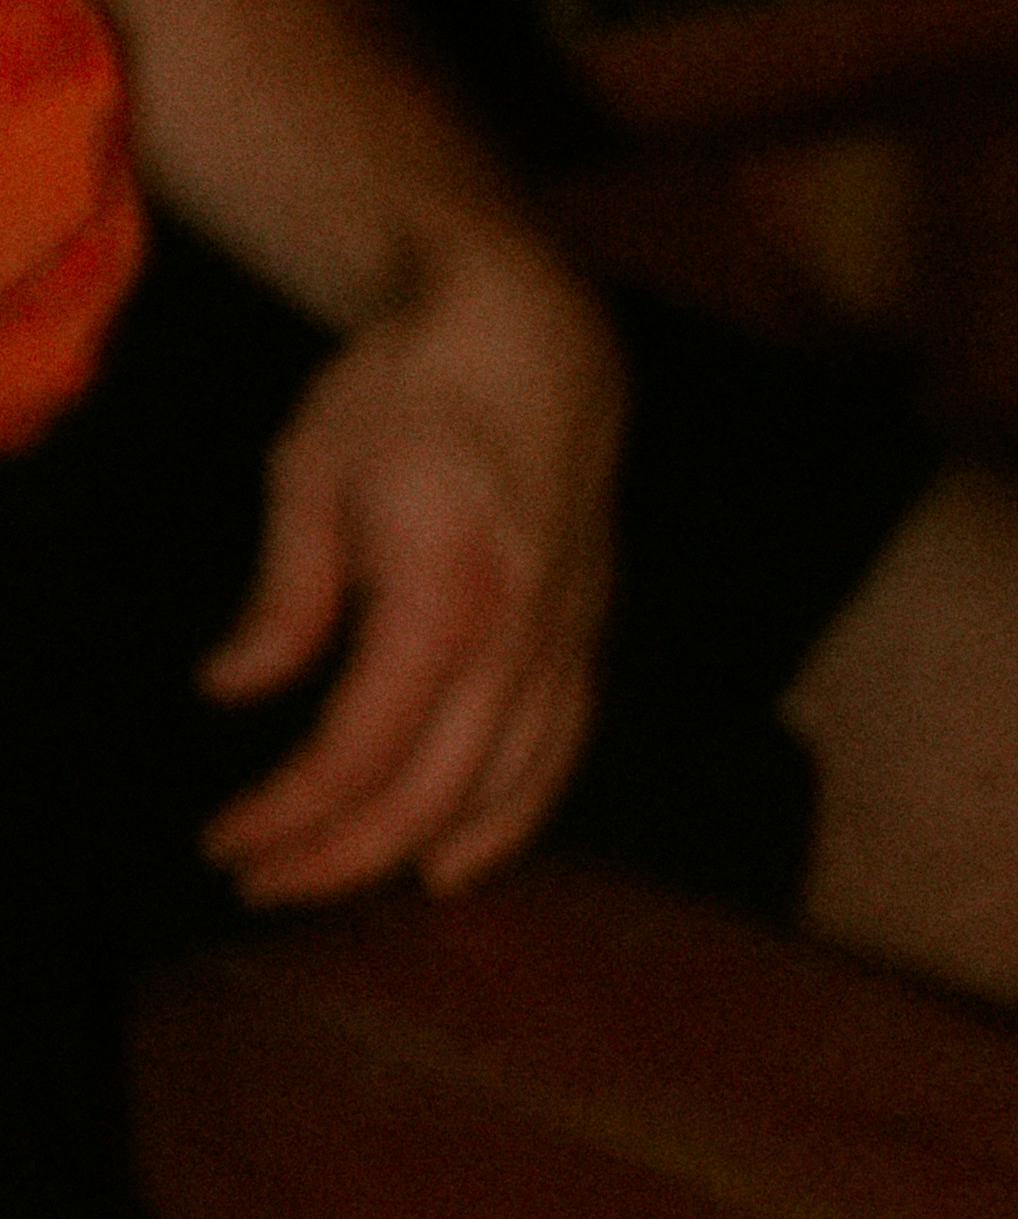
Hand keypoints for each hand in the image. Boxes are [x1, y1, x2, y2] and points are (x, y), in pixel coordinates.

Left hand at [194, 228, 622, 899]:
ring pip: (502, 792)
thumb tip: (231, 689)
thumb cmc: (409, 391)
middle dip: (337, 856)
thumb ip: (284, 594)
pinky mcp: (590, 643)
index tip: (225, 838)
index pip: (360, 749)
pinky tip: (456, 860)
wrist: (533, 338)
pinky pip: (559, 759)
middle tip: (261, 880)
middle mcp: (521, 636)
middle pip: (431, 795)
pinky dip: (510, 823)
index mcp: (446, 591)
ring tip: (334, 877)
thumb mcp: (311, 470)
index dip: (289, 812)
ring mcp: (568, 644)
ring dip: (413, 852)